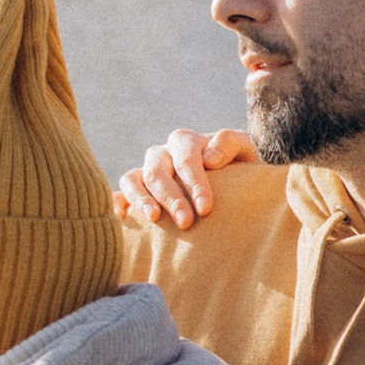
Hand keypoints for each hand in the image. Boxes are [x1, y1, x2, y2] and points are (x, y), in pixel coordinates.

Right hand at [112, 128, 251, 227]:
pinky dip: (118, 202)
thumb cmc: (243, 168)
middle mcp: (163, 154)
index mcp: (186, 142)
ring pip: (132, 179)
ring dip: (141, 199)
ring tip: (153, 219)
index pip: (185, 158)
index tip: (206, 208)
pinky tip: (122, 217)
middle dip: (171, 197)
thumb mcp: (247, 150)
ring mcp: (147, 172)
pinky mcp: (137, 191)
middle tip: (186, 222)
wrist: (236, 183)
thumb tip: (209, 158)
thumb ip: (232, 144)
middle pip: (157, 171)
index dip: (195, 182)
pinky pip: (120, 193)